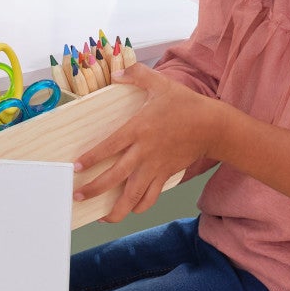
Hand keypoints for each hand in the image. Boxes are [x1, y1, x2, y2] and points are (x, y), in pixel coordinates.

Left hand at [72, 63, 224, 223]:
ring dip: (116, 209)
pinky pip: (151, 197)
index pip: (109, 147)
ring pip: (132, 195)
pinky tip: (129, 210)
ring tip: (101, 217)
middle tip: (77, 195)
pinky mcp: (165, 175)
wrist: (212, 126)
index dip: (92, 158)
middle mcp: (144, 152)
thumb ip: (137, 75)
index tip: (77, 167)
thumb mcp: (161, 84)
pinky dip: (140, 206)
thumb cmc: (185, 104)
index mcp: (138, 129)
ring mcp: (155, 167)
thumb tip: (117, 73)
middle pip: (114, 177)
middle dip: (94, 189)